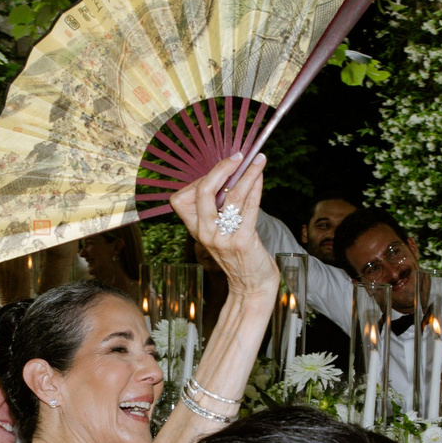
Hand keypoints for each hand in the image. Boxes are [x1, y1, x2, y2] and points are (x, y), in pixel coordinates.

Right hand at [173, 154, 271, 296]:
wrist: (252, 286)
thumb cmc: (239, 255)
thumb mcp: (220, 233)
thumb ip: (218, 210)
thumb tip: (229, 175)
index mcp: (195, 230)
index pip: (181, 198)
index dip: (199, 181)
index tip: (219, 172)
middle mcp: (205, 233)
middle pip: (203, 191)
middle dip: (221, 169)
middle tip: (238, 156)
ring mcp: (223, 238)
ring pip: (232, 195)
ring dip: (247, 173)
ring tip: (258, 159)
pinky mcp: (243, 241)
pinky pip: (249, 207)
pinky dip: (256, 187)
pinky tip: (260, 177)